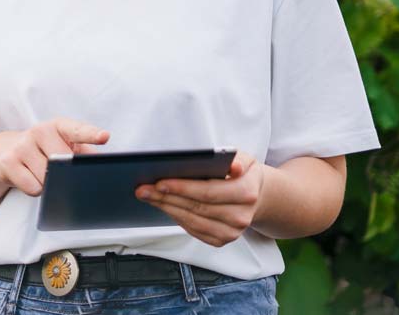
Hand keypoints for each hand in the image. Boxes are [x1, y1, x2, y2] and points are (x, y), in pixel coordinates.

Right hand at [0, 117, 109, 196]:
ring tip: (39, 172)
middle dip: (65, 173)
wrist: (5, 150)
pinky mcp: (8, 161)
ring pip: (48, 179)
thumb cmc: (44, 150)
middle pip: (64, 163)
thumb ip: (86, 155)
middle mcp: (40, 131)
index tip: (104, 137)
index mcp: (59, 126)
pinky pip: (33, 188)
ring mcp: (23, 145)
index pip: (78, 130)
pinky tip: (28, 178)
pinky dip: (35, 189)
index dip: (92, 134)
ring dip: (48, 183)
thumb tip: (100, 168)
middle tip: (57, 169)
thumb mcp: (65, 146)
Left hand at [135, 150, 265, 246]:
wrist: (255, 195)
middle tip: (143, 189)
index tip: (159, 182)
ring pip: (192, 220)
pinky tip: (162, 205)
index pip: (208, 192)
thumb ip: (236, 160)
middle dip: (166, 197)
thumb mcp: (243, 159)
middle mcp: (241, 216)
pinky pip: (194, 230)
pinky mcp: (222, 239)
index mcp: (246, 192)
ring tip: (147, 195)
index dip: (182, 188)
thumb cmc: (242, 173)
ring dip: (166, 208)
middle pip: (196, 207)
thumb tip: (234, 166)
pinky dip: (175, 217)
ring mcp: (232, 231)